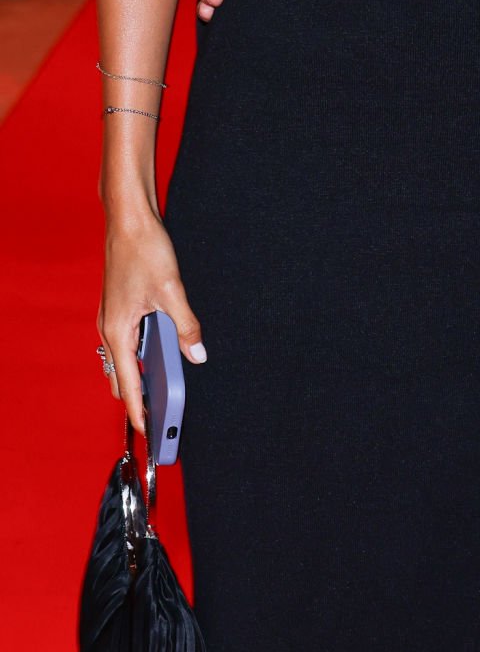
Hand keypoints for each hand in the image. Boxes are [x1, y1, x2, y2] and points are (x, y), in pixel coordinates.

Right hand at [97, 215, 205, 435]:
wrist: (128, 220)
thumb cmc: (144, 250)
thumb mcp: (172, 291)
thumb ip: (185, 327)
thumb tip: (197, 355)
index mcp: (118, 331)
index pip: (127, 384)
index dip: (138, 410)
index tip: (149, 431)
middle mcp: (110, 329)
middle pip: (122, 376)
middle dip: (138, 398)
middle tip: (162, 415)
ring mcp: (112, 319)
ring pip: (124, 359)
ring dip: (140, 376)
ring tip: (163, 392)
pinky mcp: (118, 308)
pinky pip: (127, 342)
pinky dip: (140, 355)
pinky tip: (159, 354)